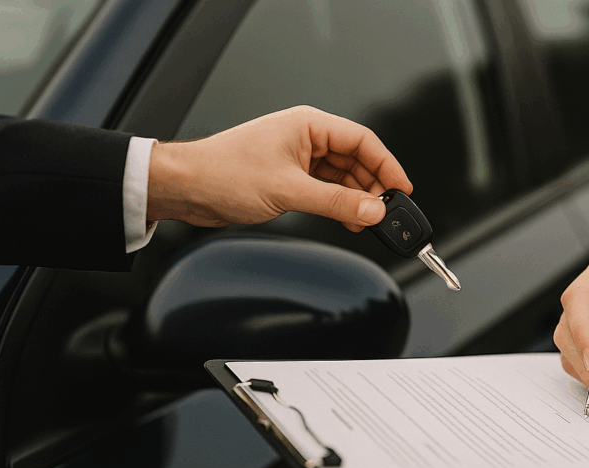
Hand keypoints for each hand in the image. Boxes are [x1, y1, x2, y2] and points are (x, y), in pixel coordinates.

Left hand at [147, 106, 412, 230]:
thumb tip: (372, 211)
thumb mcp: (289, 191)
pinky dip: (340, 206)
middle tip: (387, 213)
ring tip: (370, 222)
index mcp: (308, 125)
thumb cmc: (224, 173)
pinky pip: (327, 190)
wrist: (186, 188)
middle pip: (357, 160)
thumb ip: (336, 203)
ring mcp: (299, 159)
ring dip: (357, 200)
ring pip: (344, 178)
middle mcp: (306, 139)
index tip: (402, 189)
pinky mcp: (291, 179)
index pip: (363, 141)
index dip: (387, 165)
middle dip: (374, 187)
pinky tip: (350, 221)